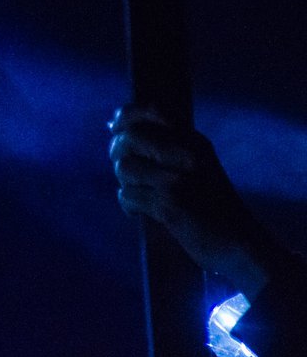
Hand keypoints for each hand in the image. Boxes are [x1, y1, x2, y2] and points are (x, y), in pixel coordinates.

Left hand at [109, 103, 279, 295]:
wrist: (242, 246)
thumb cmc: (213, 207)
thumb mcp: (197, 165)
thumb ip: (165, 146)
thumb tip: (116, 127)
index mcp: (195, 141)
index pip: (152, 110)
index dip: (125, 116)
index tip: (114, 128)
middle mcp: (187, 153)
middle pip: (130, 136)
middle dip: (117, 152)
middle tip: (127, 173)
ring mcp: (177, 178)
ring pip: (125, 166)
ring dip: (126, 183)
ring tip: (141, 195)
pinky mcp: (169, 204)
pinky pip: (127, 195)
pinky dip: (129, 206)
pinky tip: (141, 213)